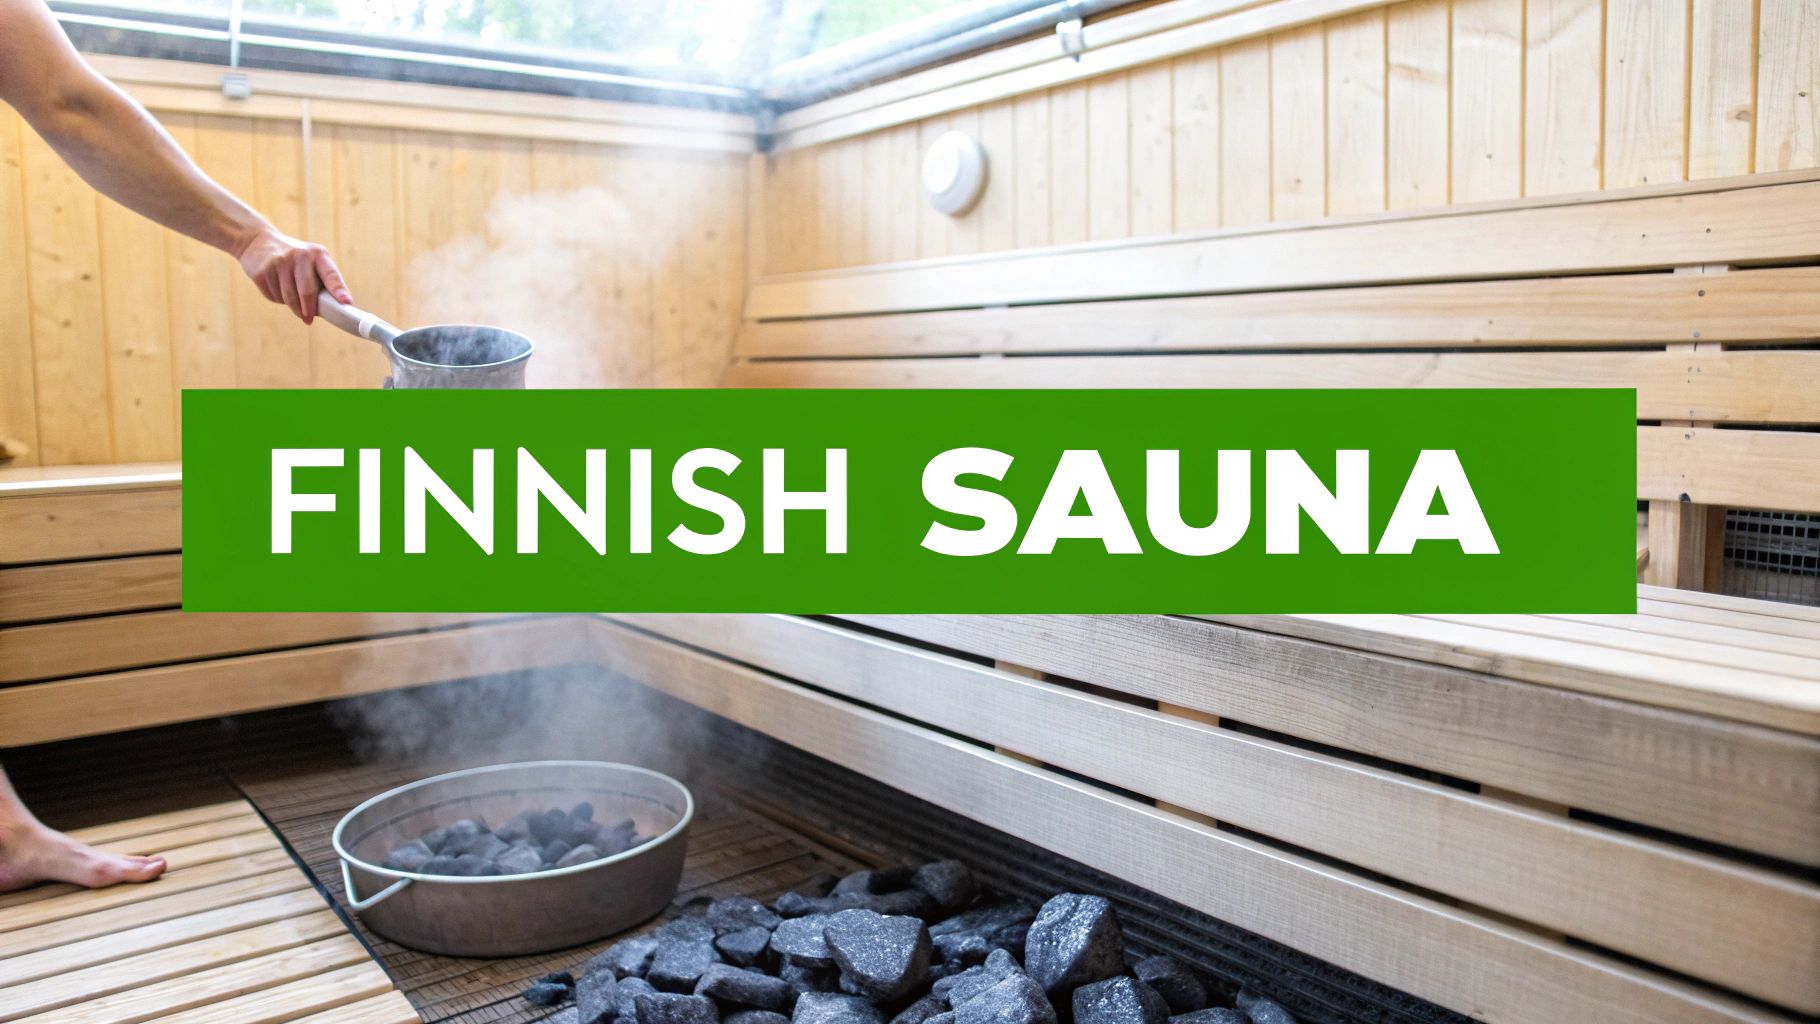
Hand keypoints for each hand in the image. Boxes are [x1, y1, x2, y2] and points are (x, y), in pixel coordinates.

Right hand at [235, 225, 351, 323]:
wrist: (258, 242)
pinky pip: (274, 296)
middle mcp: (300, 256)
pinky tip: (276, 287)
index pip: (331, 274)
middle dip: (309, 310)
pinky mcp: (262, 271)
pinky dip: (277, 299)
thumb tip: (329, 311)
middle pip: (307, 291)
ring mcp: (279, 262)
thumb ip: (322, 282)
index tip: (346, 303)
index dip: (338, 290)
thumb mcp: (311, 262)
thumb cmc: (294, 260)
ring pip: (289, 298)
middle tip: (309, 320)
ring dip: (294, 307)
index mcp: (318, 254)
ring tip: (294, 303)